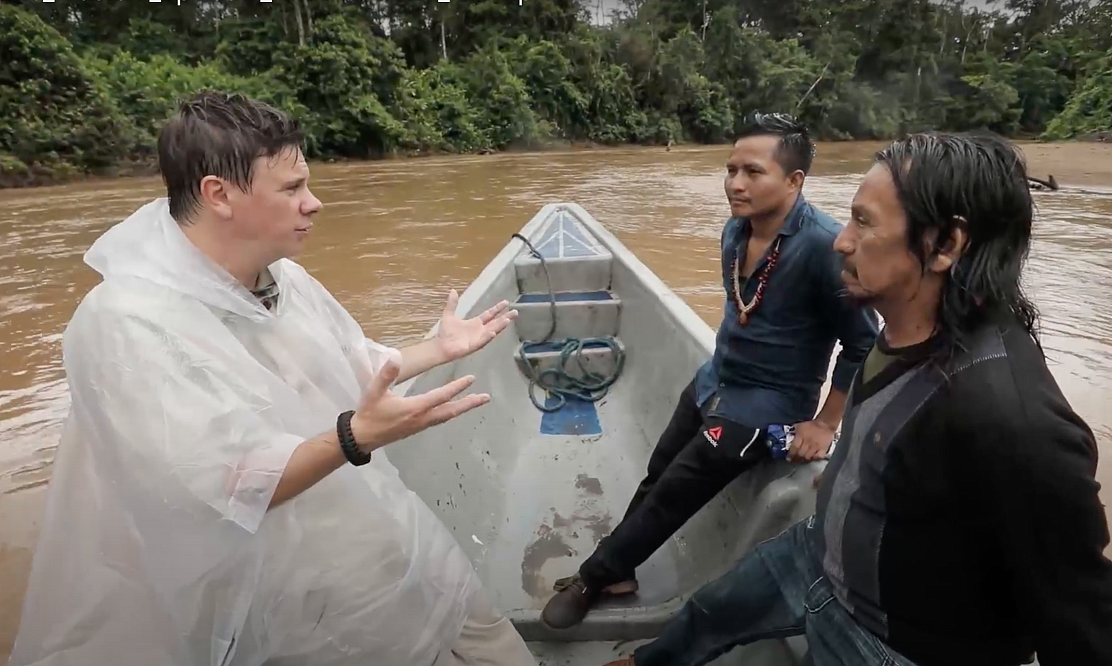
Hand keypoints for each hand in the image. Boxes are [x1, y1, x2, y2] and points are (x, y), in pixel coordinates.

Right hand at [350, 358, 489, 451]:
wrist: (362, 437)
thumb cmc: (369, 413)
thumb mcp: (374, 391)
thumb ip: (385, 374)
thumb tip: (395, 357)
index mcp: (415, 408)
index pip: (441, 396)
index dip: (456, 387)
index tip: (471, 379)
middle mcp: (422, 418)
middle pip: (451, 410)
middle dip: (469, 403)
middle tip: (485, 398)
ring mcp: (421, 425)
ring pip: (447, 416)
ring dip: (462, 408)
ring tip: (476, 402)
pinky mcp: (418, 428)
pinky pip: (440, 420)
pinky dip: (451, 413)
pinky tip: (455, 409)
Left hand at [436, 289, 517, 361]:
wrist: (440, 346)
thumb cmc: (446, 333)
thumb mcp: (449, 315)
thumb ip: (452, 304)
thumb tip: (453, 290)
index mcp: (475, 323)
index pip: (489, 314)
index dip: (497, 308)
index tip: (506, 302)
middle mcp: (479, 330)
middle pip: (495, 323)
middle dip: (505, 317)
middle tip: (515, 312)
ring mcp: (478, 338)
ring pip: (492, 331)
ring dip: (499, 326)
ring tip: (507, 320)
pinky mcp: (474, 346)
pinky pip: (482, 341)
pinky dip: (487, 337)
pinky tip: (493, 332)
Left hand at [788, 420, 835, 461]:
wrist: (825, 424)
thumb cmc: (811, 425)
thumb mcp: (799, 426)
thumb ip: (793, 432)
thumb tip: (788, 436)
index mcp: (801, 436)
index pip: (794, 448)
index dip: (790, 454)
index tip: (788, 458)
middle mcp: (808, 443)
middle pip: (800, 454)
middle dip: (796, 458)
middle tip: (795, 460)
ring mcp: (816, 447)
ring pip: (808, 457)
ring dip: (804, 459)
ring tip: (802, 460)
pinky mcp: (823, 449)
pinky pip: (818, 457)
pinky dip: (814, 459)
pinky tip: (812, 458)